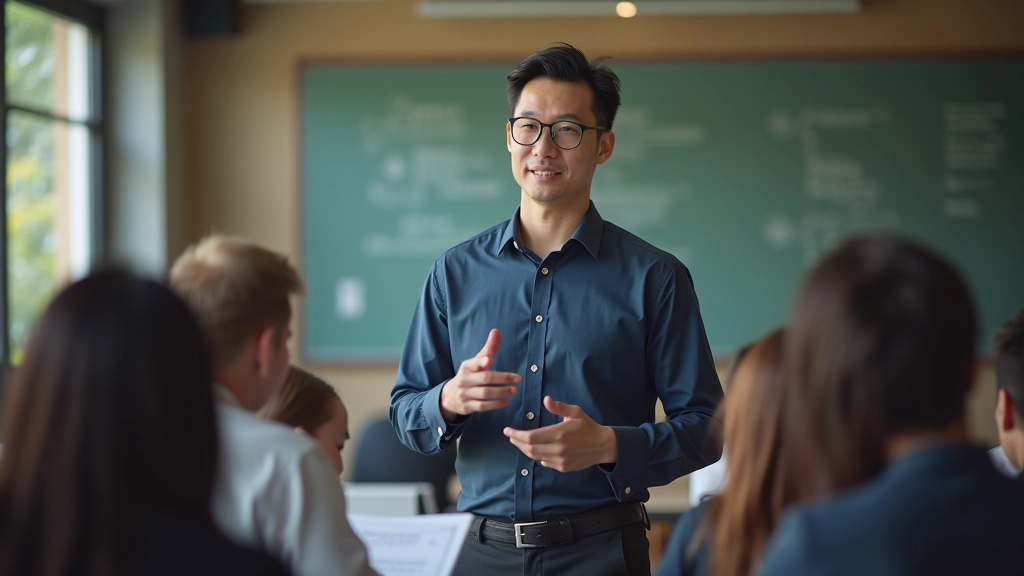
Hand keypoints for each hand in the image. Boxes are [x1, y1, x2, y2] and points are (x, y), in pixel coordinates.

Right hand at [439, 329, 520, 421]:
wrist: (449, 397)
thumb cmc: (468, 376)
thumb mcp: (475, 362)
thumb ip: (488, 349)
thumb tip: (496, 331)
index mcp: (466, 367)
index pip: (473, 363)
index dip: (481, 361)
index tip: (490, 360)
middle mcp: (464, 380)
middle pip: (484, 379)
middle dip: (502, 379)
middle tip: (517, 379)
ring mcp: (464, 394)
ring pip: (484, 394)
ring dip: (501, 392)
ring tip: (514, 390)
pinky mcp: (467, 407)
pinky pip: (482, 406)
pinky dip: (495, 405)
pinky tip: (506, 402)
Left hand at [503, 396, 617, 471]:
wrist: (602, 446)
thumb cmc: (587, 426)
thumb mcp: (575, 412)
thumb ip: (559, 407)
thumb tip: (546, 399)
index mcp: (560, 433)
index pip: (531, 437)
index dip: (517, 435)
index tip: (507, 431)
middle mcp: (559, 448)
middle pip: (530, 448)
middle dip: (517, 442)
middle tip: (510, 436)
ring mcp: (560, 460)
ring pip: (535, 456)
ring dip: (524, 449)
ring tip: (518, 442)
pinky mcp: (563, 467)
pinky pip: (544, 462)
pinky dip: (536, 456)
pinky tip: (535, 449)